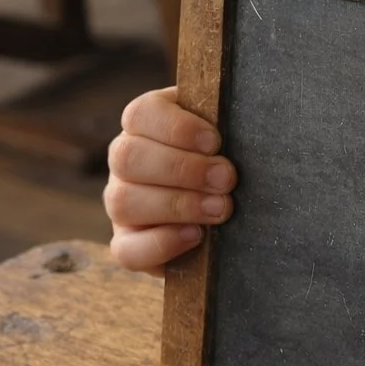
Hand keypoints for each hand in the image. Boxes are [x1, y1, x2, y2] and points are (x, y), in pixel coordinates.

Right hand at [104, 86, 236, 274]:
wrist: (229, 211)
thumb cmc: (228, 162)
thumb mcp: (228, 136)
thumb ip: (227, 125)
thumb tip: (243, 126)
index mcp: (145, 126)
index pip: (140, 115)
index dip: (177, 128)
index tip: (215, 142)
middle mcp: (125, 163)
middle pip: (128, 157)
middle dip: (183, 169)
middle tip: (227, 179)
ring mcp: (121, 204)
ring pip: (124, 202)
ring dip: (179, 205)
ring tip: (221, 208)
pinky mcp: (128, 244)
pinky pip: (127, 250)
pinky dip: (162, 243)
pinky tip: (196, 235)